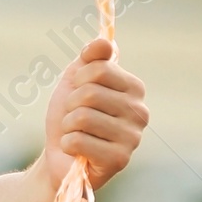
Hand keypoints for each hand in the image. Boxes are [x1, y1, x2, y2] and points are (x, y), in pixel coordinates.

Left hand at [44, 39, 148, 188]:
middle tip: (75, 118)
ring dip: (68, 126)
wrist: (60, 153)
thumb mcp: (76, 79)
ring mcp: (133, 137)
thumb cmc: (71, 114)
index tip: (79, 93)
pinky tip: (77, 151)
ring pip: (83, 117)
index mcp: (134, 88)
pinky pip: (79, 141)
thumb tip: (105, 41)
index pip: (99, 69)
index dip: (78, 80)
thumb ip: (91, 58)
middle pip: (90, 93)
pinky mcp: (119, 160)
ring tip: (77, 133)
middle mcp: (140, 112)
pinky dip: (68, 144)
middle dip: (71, 105)